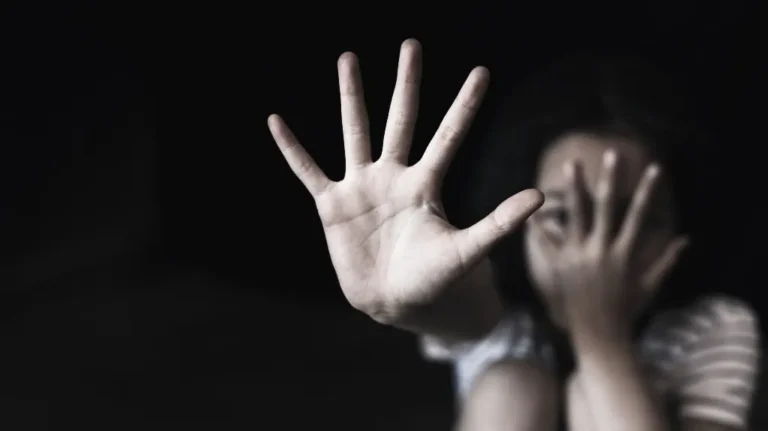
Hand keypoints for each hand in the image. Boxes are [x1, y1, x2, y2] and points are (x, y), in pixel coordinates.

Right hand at [268, 40, 543, 335]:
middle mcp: (394, 176)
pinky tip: (276, 122)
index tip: (482, 72)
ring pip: (355, 132)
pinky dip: (292, 149)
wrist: (396, 303)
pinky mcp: (332, 205)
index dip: (465, 105)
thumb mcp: (468, 251)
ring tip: (348, 58)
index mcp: (426, 185)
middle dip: (407, 84)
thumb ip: (499, 222)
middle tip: (411, 45)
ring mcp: (362, 187)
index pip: (449, 136)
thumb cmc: (434, 279)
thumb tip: (540, 196)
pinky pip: (309, 170)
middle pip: (401, 120)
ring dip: (351, 97)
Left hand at [529, 150, 687, 337]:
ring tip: (572, 164)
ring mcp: (579, 256)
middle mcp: (602, 250)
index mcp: (625, 254)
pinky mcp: (561, 265)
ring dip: (574, 188)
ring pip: (576, 214)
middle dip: (610, 179)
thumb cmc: (627, 311)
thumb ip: (666, 261)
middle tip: (611, 153)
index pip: (639, 215)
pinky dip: (541, 224)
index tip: (654, 168)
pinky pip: (550, 240)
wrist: (599, 336)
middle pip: (606, 207)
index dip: (647, 191)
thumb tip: (685, 241)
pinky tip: (532, 206)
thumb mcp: (650, 285)